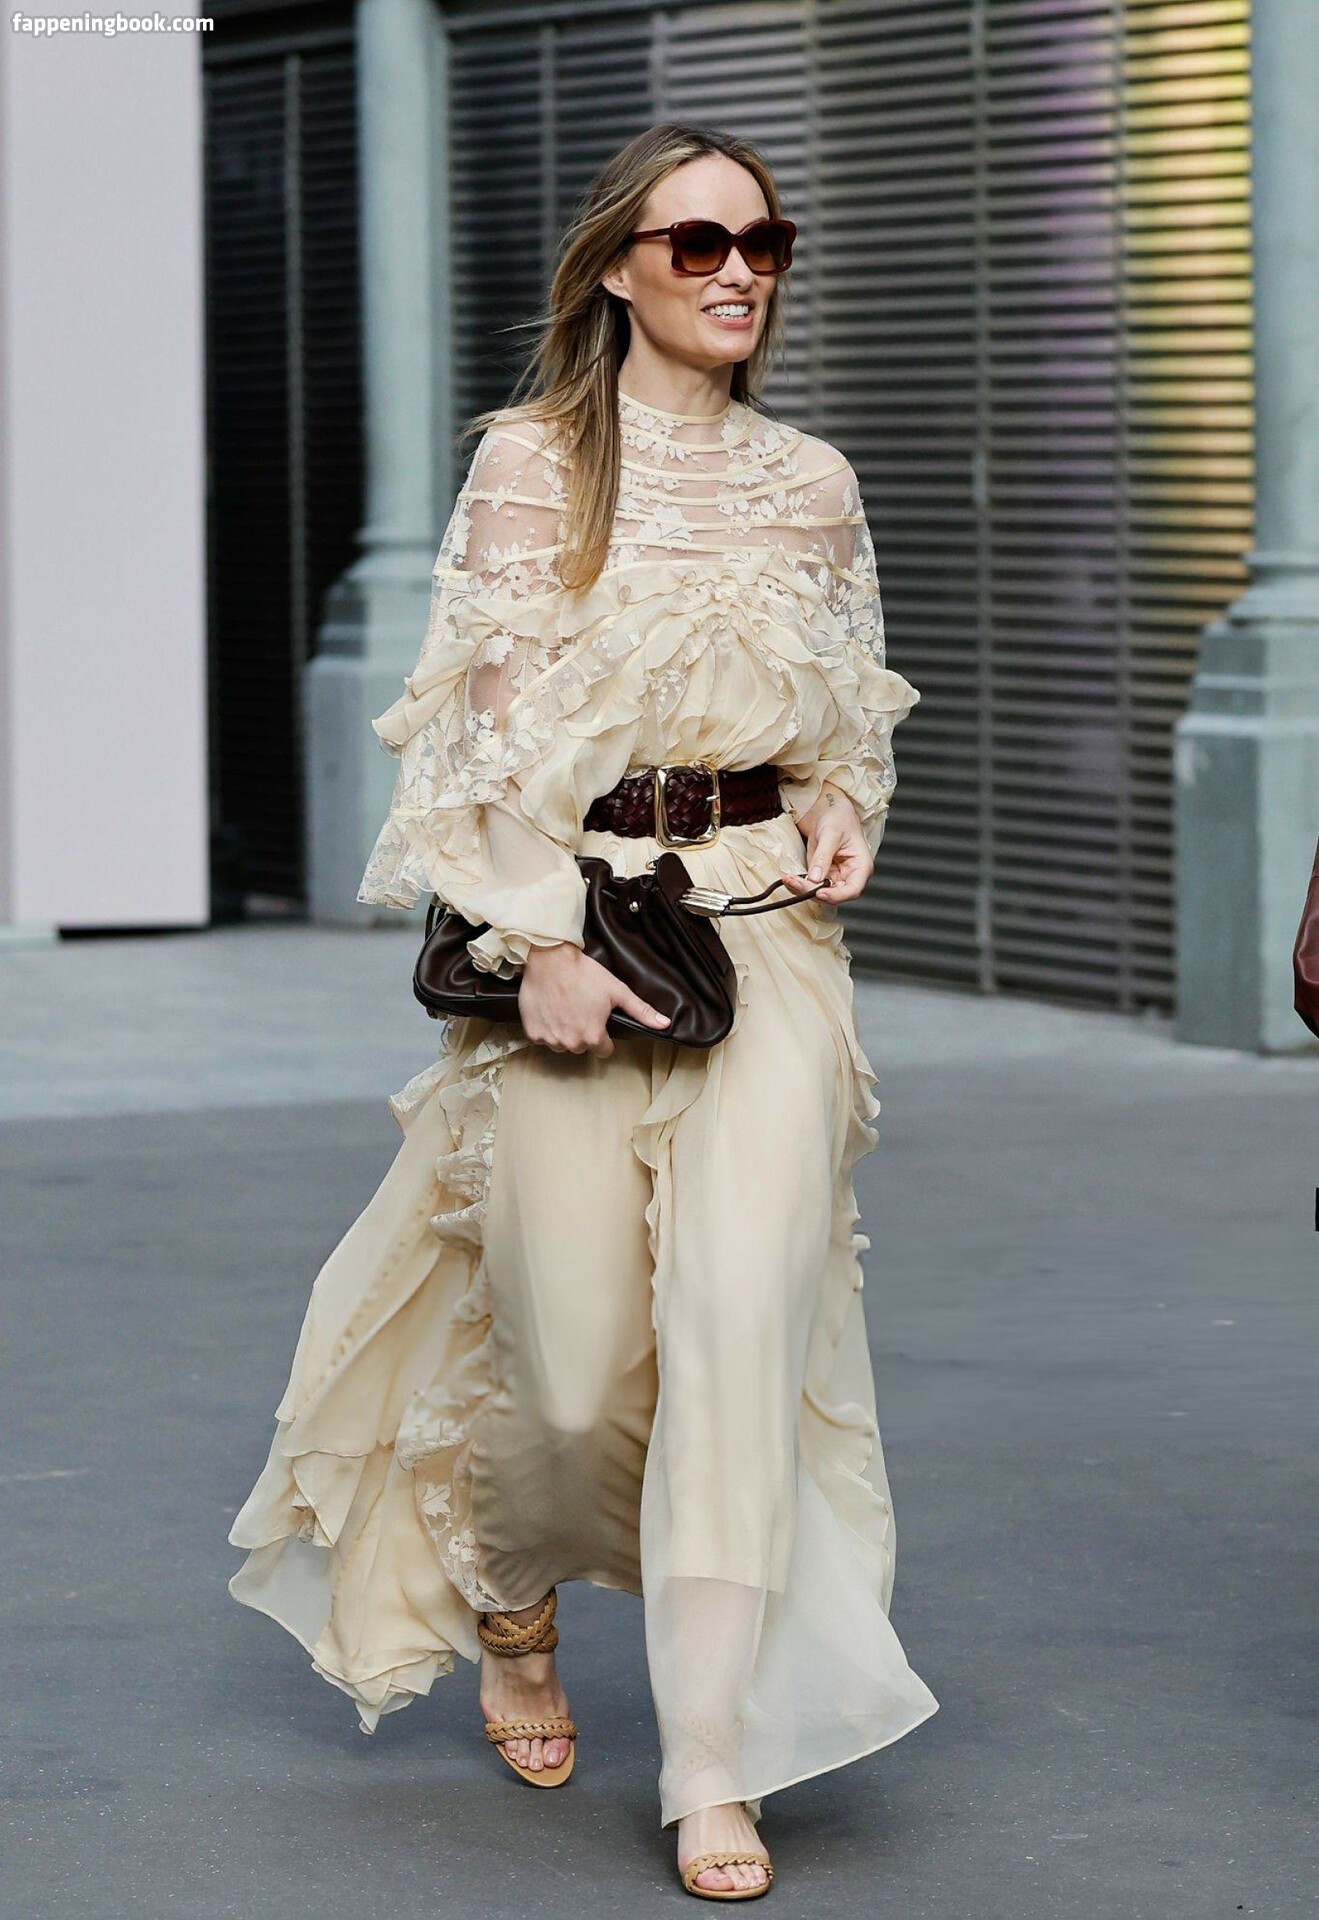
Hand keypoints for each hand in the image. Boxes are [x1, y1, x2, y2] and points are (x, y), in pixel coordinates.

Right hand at [519, 942, 671, 1057]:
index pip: (604, 1050)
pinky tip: (550, 1009)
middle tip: (581, 1008)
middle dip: (583, 1032)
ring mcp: (550, 1039)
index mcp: (593, 1036)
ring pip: (562, 1044)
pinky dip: (546, 1027)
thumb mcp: (617, 991)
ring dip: (564, 1032)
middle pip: (582, 1047)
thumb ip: (641, 1011)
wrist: (550, 959)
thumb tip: (665, 1024)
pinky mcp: (533, 1033)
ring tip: (565, 1008)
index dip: (603, 1035)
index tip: (598, 1020)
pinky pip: (543, 1038)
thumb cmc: (584, 973)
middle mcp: (571, 1042)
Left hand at [781, 782, 873, 905]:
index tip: (819, 892)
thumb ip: (823, 857)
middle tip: (795, 882)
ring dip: (802, 890)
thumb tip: (815, 878)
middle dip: (813, 892)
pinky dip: (799, 884)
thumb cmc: (838, 819)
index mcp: (861, 866)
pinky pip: (811, 886)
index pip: (852, 890)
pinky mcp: (822, 876)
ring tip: (788, 879)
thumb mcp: (831, 834)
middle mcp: (849, 876)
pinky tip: (789, 878)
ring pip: (820, 893)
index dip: (836, 895)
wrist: (828, 812)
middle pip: (834, 895)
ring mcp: (835, 877)